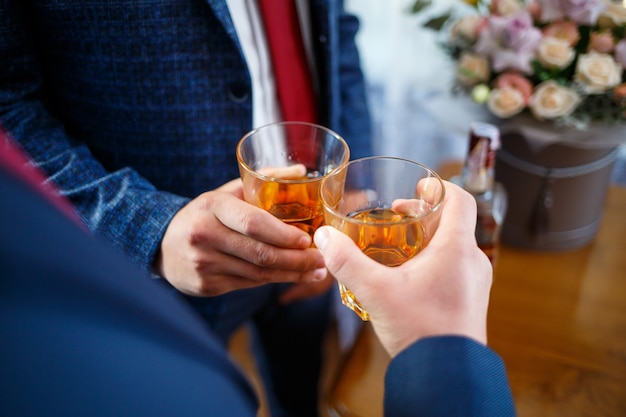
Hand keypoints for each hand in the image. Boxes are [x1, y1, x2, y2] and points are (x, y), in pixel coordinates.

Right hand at [155, 179, 327, 296]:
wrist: (163, 245)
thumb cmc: (206, 214)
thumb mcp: (227, 192)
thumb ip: (264, 179)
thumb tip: (301, 172)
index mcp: (212, 206)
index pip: (253, 223)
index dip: (283, 234)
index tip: (308, 239)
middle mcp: (205, 235)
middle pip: (260, 253)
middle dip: (297, 259)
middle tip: (323, 260)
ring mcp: (203, 264)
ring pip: (258, 274)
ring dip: (291, 274)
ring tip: (317, 271)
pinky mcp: (206, 286)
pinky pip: (248, 285)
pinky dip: (274, 282)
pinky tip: (292, 277)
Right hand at [314, 181, 491, 357]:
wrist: (444, 374)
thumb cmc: (420, 330)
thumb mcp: (375, 291)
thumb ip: (347, 261)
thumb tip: (325, 237)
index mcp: (456, 249)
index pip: (460, 200)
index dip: (439, 186)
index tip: (419, 185)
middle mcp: (472, 261)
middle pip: (454, 221)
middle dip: (424, 212)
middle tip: (399, 213)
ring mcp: (474, 282)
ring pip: (454, 245)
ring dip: (429, 236)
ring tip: (399, 244)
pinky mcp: (470, 300)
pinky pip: (455, 266)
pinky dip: (435, 258)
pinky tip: (409, 275)